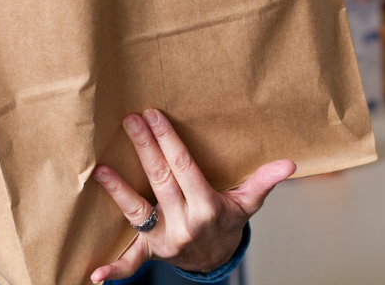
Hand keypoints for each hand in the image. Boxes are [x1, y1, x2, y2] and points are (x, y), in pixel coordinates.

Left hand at [90, 109, 294, 281]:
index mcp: (206, 206)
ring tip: (101, 169)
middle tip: (131, 120)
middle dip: (145, 148)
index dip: (168, 140)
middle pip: (160, 180)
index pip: (184, 167)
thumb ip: (264, 181)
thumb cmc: (228, 222)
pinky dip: (114, 268)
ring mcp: (165, 240)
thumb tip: (289, 163)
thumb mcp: (248, 202)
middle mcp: (184, 223)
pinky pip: (132, 262)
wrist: (217, 260)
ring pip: (138, 212)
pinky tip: (94, 272)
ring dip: (118, 191)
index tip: (154, 115)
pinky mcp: (151, 253)